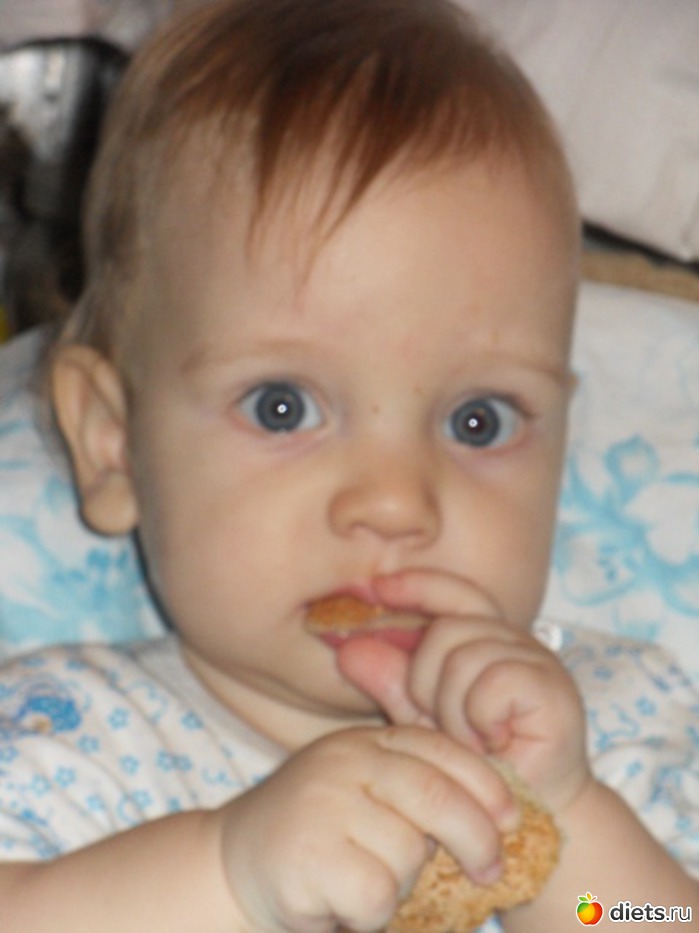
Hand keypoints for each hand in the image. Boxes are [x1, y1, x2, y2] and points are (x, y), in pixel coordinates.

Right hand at [217, 724, 517, 931]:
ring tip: (363, 882)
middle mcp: (345, 760)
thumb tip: (498, 815)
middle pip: (435, 794)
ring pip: (408, 853)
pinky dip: (369, 914)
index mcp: (365, 741)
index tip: (512, 818)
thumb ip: (412, 788)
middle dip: (476, 837)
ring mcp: (323, 802)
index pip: (440, 749)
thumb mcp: (364, 791)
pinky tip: (339, 904)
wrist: (232, 863)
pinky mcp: (308, 852)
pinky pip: (376, 893)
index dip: (486, 784)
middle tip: (490, 870)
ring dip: (400, 884)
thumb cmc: (318, 832)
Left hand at [338, 569, 590, 811]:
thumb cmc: (476, 767)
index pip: (450, 591)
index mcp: (485, 638)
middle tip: (439, 725)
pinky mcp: (553, 688)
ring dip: (452, 710)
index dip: (414, 585)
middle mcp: (514, 640)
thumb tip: (348, 647)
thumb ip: (391, 682)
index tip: (374, 587)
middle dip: (424, 680)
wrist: (528, 819)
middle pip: (447, 628)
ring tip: (468, 742)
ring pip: (465, 657)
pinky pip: (492, 683)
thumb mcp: (422, 720)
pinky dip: (479, 718)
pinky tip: (491, 744)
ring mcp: (537, 661)